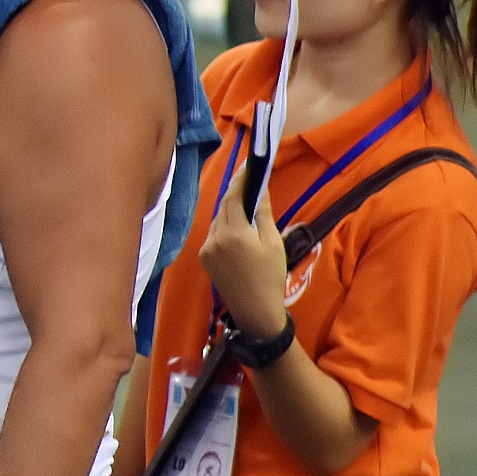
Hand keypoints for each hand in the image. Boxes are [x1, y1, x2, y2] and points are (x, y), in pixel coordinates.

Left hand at [199, 164, 289, 337]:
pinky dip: (224, 226)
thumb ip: (262, 214)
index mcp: (234, 233)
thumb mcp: (273, 242)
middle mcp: (214, 237)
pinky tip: (236, 227)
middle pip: (223, 207)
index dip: (240, 180)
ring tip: (245, 204)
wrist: (255, 309)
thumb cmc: (270, 275)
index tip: (248, 166)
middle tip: (250, 182)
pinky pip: (213, 234)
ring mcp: (206, 248)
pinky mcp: (203, 257)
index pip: (232, 197)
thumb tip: (260, 189)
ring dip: (230, 211)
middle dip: (235, 194)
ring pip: (217, 220)